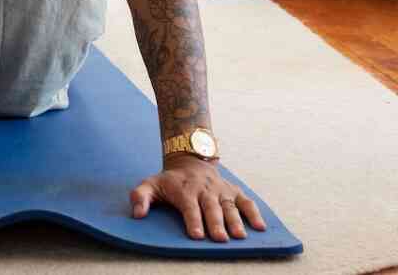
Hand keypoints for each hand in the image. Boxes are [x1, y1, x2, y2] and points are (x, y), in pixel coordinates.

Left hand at [130, 154, 266, 240]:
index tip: (195, 235)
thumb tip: (137, 214)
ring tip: (240, 236)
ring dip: (236, 220)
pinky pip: (246, 201)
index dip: (192, 220)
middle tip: (220, 239)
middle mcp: (204, 189)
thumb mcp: (150, 184)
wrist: (189, 159)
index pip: (189, 206)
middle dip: (216, 223)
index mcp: (184, 189)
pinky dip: (254, 212)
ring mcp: (221, 189)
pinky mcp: (233, 190)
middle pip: (211, 207)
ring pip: (229, 205)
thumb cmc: (169, 180)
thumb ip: (141, 197)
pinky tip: (260, 227)